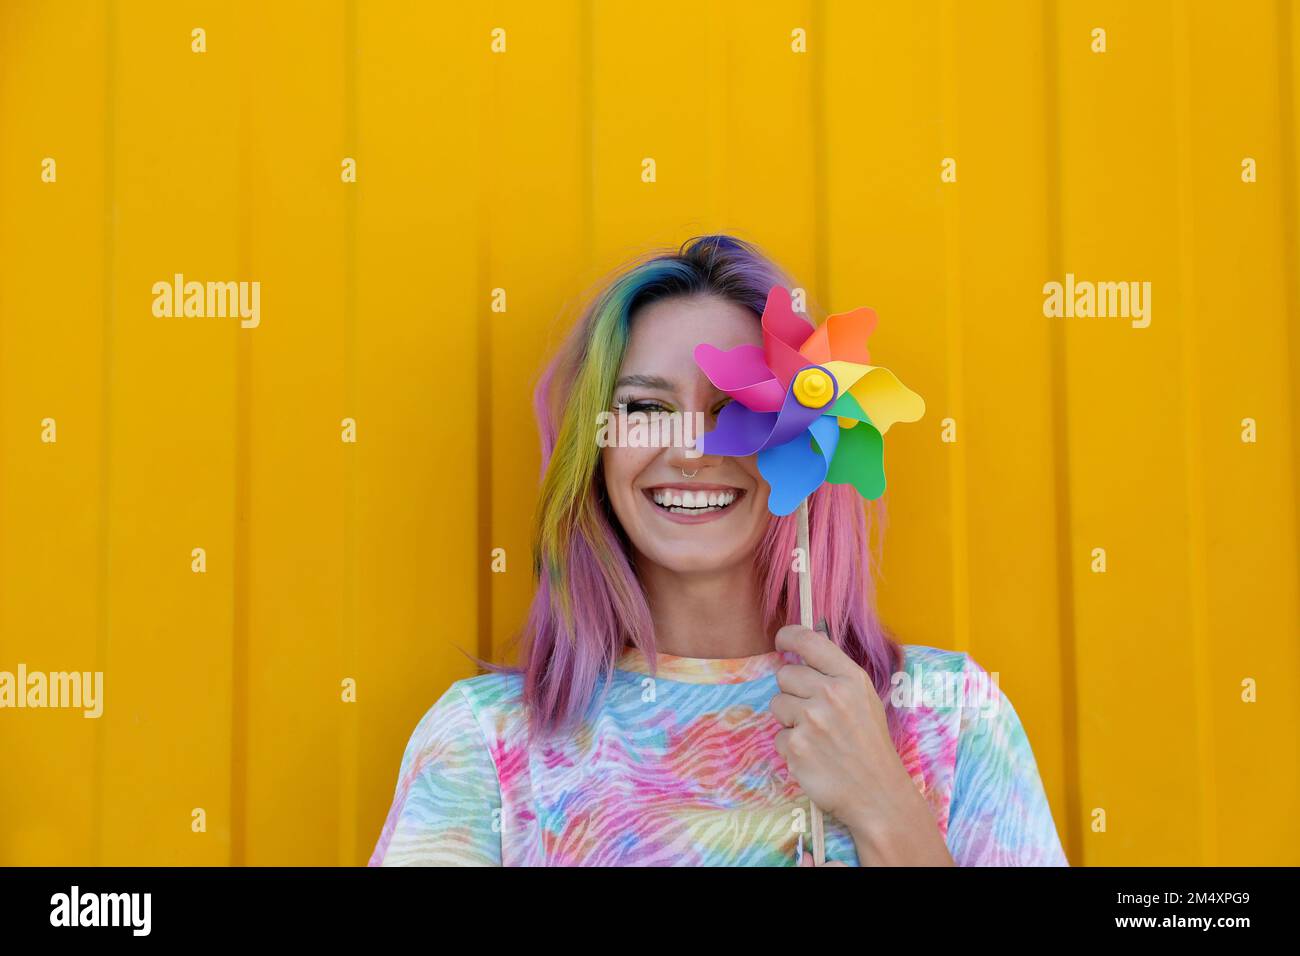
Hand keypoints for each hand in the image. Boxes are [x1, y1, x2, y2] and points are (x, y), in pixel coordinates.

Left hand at [770, 625, 953, 865]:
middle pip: (785, 674)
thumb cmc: (870, 745)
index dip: (788, 637)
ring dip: (789, 719)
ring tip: (816, 736)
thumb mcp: (864, 700)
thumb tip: (799, 653)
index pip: (809, 640)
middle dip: (793, 691)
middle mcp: (830, 694)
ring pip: (777, 704)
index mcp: (850, 678)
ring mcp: (811, 720)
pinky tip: (813, 756)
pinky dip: (790, 747)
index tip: (781, 642)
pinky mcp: (795, 746)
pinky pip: (777, 735)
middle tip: (814, 713)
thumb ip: (835, 676)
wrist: (877, 794)